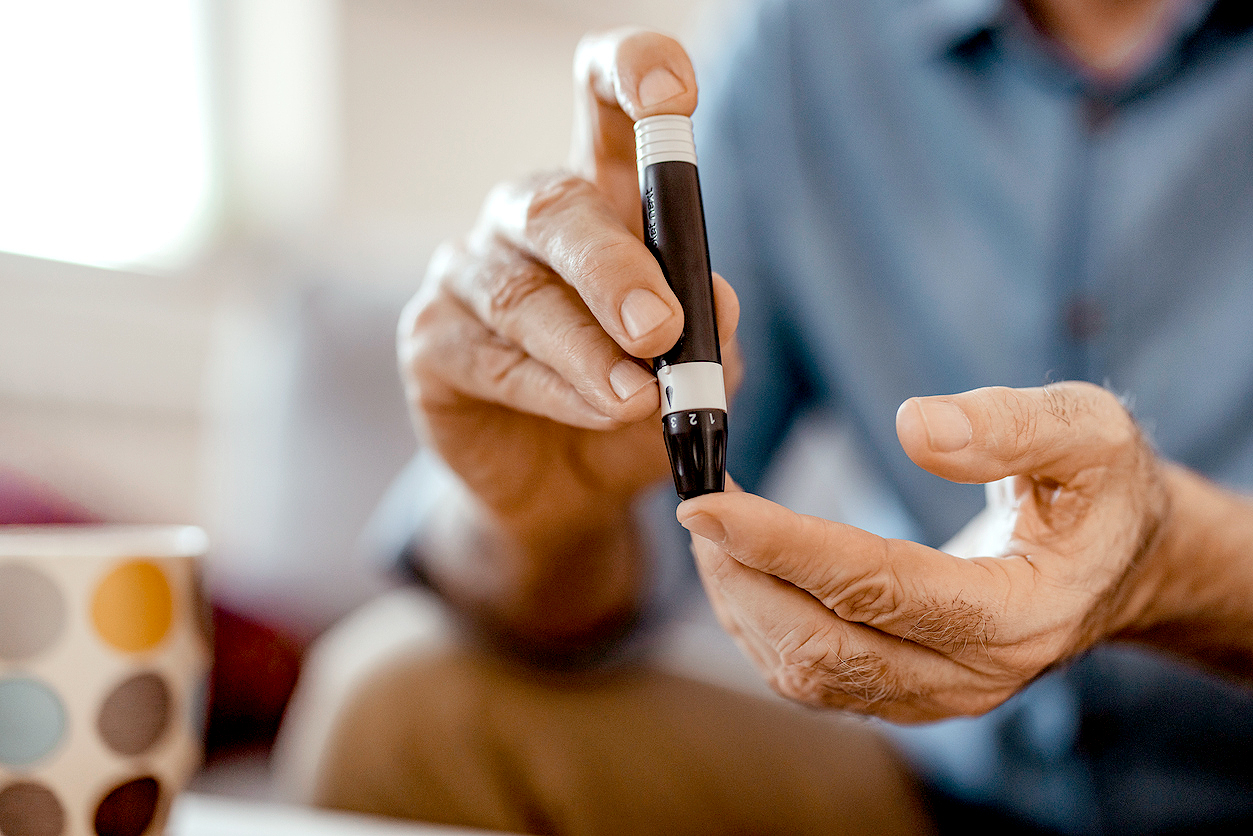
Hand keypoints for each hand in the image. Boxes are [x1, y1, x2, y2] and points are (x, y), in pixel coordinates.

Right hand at [399, 28, 740, 543]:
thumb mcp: (692, 373)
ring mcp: (468, 274)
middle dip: (614, 267)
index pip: (604, 105)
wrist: (566, 492)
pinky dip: (553, 389)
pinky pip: (491, 357)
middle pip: (557, 206)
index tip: (676, 95)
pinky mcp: (430, 338)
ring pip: (522, 293)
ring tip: (635, 398)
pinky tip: (595, 413)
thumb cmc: (631, 409)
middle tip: (659, 328)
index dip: (632, 74)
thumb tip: (716, 302)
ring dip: (586, 349)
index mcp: (602, 198)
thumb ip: (709, 333)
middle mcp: (527, 221)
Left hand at [678, 382, 1169, 722]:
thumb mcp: (1090, 434)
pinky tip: (739, 566)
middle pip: (821, 645)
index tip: (708, 502)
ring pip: (804, 670)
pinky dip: (759, 622)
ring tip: (711, 528)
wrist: (1121, 562)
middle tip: (697, 503)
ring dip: (740, 600)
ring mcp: (932, 694)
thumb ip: (1012, 428)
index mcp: (1017, 614)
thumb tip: (915, 426)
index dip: (783, 545)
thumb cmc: (1100, 491)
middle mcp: (969, 675)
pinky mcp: (901, 692)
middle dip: (742, 575)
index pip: (876, 587)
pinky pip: (810, 674)